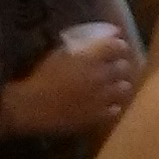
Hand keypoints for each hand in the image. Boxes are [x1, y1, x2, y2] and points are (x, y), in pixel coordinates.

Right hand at [0, 34, 135, 136]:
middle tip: (116, 66)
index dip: (120, 45)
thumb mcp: (59, 53)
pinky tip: (107, 104)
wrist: (34, 106)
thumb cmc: (42, 76)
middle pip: (124, 67)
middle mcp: (102, 75)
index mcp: (91, 57)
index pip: (117, 46)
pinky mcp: (98, 116)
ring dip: (120, 85)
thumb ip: (78, 47)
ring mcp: (102, 97)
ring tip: (115, 86)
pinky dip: (113, 105)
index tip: (118, 45)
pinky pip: (115, 109)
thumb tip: (90, 42)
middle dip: (122, 65)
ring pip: (124, 88)